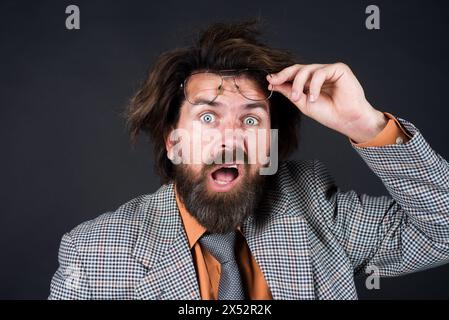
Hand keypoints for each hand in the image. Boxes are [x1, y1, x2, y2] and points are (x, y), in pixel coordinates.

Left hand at [267, 63, 387, 142]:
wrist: (347, 120)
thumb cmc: (328, 113)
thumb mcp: (302, 103)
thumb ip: (289, 92)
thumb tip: (272, 83)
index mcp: (311, 81)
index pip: (294, 74)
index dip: (281, 77)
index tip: (269, 81)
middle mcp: (319, 74)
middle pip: (298, 69)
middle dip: (284, 75)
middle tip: (274, 82)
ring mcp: (329, 70)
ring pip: (307, 70)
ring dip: (298, 84)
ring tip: (297, 98)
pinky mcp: (339, 69)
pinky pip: (320, 73)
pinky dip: (314, 86)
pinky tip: (313, 98)